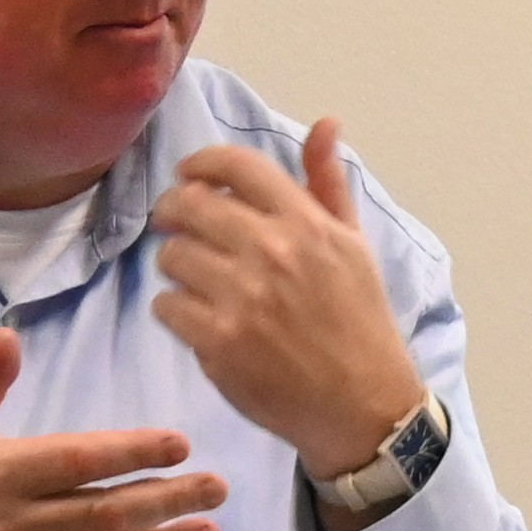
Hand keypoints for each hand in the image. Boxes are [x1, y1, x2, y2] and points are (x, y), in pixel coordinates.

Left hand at [149, 118, 425, 481]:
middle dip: (174, 211)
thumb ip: (329, 184)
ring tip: (194, 280)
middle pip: (190, 205)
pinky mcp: (220, 342)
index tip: (190, 176)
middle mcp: (273, 252)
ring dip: (175, 265)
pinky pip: (167, 306)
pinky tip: (194, 318)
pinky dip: (173, 310)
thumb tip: (326, 123)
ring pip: (172, 256)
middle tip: (175, 226)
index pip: (236, 166)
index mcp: (306, 223)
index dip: (201, 164)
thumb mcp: (355, 247)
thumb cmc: (360, 324)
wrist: (364, 407)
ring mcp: (243, 298)